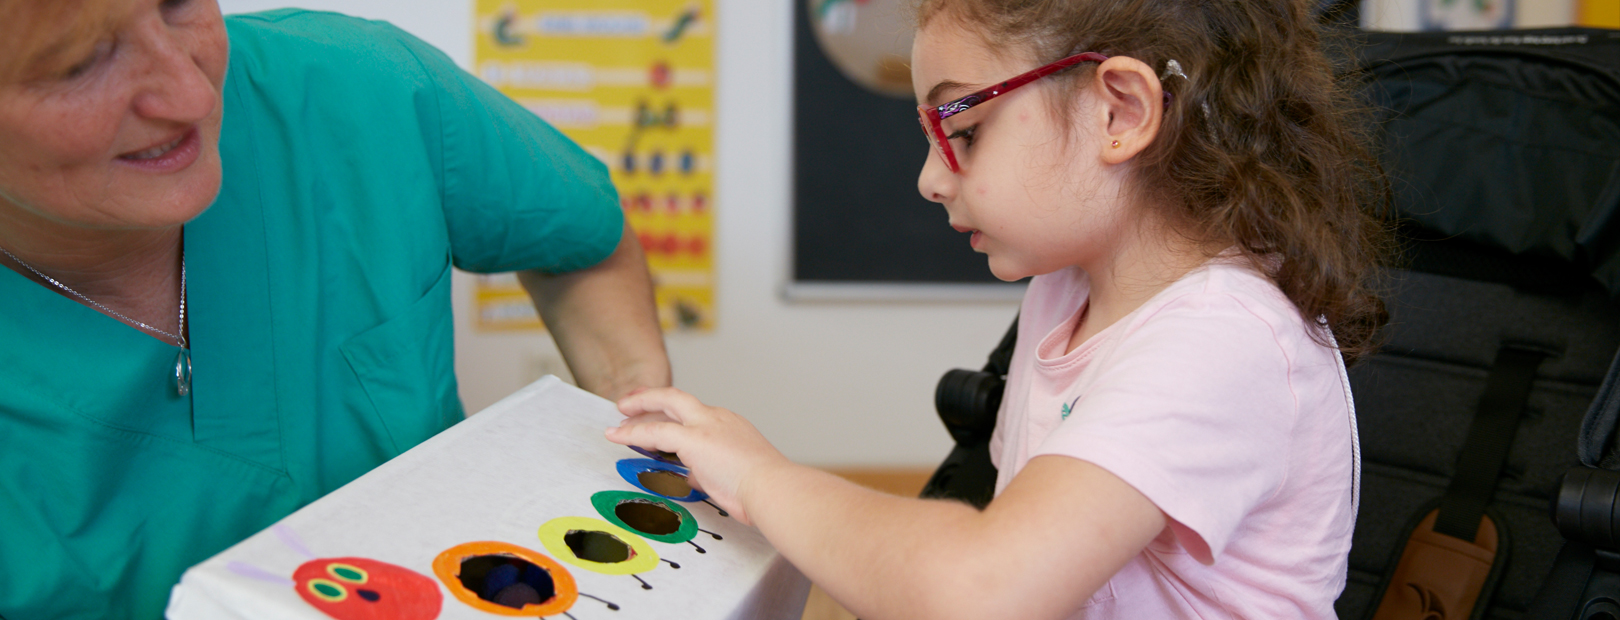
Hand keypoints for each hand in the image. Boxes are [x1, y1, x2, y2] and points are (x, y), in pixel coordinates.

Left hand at [607, 388, 788, 525]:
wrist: (774, 489)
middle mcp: (718, 419)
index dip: (675, 415)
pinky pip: (655, 431)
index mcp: (730, 427)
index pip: (696, 415)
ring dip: (639, 408)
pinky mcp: (693, 438)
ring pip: (666, 404)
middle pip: (678, 398)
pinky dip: (632, 433)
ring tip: (620, 415)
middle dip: (652, 397)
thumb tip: (692, 476)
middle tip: (630, 401)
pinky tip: (616, 435)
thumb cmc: (762, 491)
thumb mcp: (732, 477)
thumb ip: (708, 473)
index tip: (662, 417)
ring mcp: (706, 425)